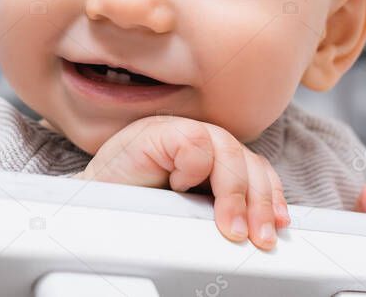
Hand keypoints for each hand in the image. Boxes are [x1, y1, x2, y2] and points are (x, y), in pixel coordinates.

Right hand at [76, 115, 289, 249]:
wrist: (88, 205)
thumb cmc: (132, 209)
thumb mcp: (186, 212)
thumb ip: (213, 207)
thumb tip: (254, 227)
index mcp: (210, 158)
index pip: (254, 168)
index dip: (270, 195)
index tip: (277, 226)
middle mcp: (198, 140)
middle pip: (247, 160)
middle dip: (258, 201)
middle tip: (255, 237)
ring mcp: (177, 131)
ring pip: (227, 151)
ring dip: (234, 195)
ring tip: (230, 227)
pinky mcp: (157, 130)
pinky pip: (193, 143)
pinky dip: (192, 168)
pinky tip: (178, 185)